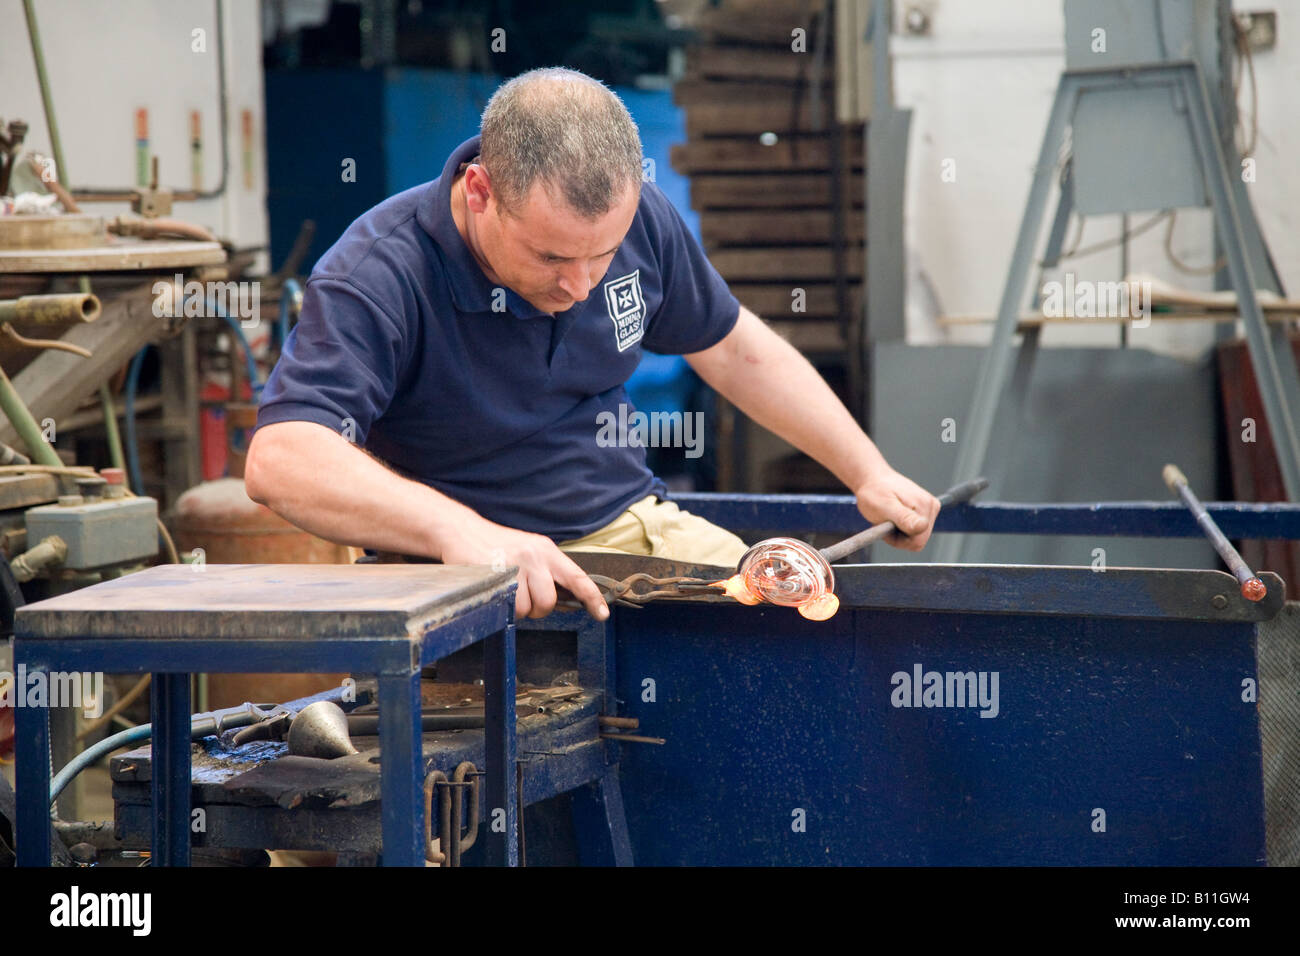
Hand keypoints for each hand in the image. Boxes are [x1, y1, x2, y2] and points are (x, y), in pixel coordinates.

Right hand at [437, 518, 609, 620]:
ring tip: (507, 590)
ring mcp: (514, 565)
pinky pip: (507, 606)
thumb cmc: (499, 546)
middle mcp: (535, 556)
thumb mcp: (531, 552)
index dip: (592, 598)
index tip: (602, 614)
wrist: (464, 531)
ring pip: (526, 608)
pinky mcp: (495, 574)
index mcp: (547, 551)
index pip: (577, 577)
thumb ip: (549, 573)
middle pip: (548, 601)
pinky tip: (497, 590)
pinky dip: (503, 606)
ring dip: (517, 608)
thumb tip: (569, 601)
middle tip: (525, 598)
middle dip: (538, 609)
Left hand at [853, 468, 940, 551]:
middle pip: (918, 540)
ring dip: (899, 532)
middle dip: (899, 536)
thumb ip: (904, 518)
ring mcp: (930, 508)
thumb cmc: (875, 492)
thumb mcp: (885, 506)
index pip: (917, 542)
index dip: (898, 540)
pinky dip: (901, 527)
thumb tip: (922, 526)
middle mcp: (931, 506)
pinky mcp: (925, 510)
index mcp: (924, 506)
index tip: (885, 526)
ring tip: (888, 517)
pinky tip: (894, 516)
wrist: (873, 479)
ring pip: (916, 536)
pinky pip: (915, 531)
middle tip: (885, 521)